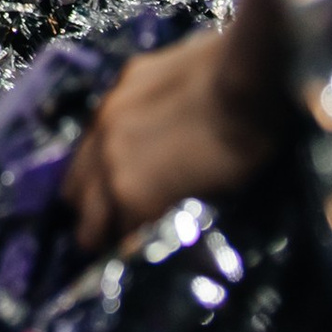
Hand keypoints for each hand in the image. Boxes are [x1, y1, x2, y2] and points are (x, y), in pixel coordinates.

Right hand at [61, 28, 278, 251]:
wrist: (251, 77)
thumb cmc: (242, 150)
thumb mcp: (213, 198)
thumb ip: (170, 214)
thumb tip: (150, 229)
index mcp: (130, 191)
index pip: (106, 233)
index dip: (111, 247)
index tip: (115, 254)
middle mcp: (106, 154)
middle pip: (80, 199)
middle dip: (90, 219)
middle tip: (103, 231)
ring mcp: (108, 113)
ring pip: (80, 159)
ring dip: (88, 182)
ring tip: (102, 192)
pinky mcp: (121, 82)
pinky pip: (99, 122)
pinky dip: (104, 143)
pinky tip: (122, 143)